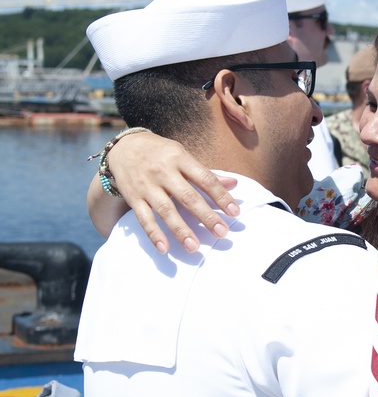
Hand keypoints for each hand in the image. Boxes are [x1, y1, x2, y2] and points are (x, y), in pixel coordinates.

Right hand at [96, 131, 239, 252]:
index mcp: (180, 158)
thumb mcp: (183, 156)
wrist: (122, 148)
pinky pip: (144, 218)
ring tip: (194, 247)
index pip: (205, 179)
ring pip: (166, 210)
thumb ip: (206, 173)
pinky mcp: (133, 197)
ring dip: (180, 230)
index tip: (235, 213)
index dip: (221, 196)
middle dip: (206, 216)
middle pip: (187, 196)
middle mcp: (163, 172)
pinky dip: (153, 234)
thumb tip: (234, 184)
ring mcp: (147, 185)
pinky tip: (164, 248)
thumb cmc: (161, 154)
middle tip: (222, 233)